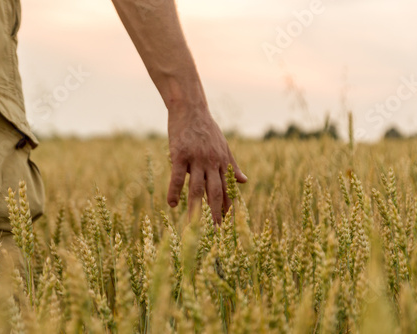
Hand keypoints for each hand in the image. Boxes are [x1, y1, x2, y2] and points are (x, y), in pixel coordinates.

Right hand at [167, 105, 246, 222]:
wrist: (191, 108)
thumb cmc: (206, 128)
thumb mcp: (224, 146)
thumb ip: (233, 165)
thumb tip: (244, 181)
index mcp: (222, 162)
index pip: (227, 189)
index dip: (228, 207)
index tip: (228, 224)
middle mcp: (212, 162)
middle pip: (215, 193)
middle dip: (216, 213)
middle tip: (216, 232)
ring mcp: (196, 159)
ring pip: (196, 188)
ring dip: (195, 208)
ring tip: (194, 226)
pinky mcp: (180, 154)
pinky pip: (177, 177)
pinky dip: (174, 191)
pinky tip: (171, 204)